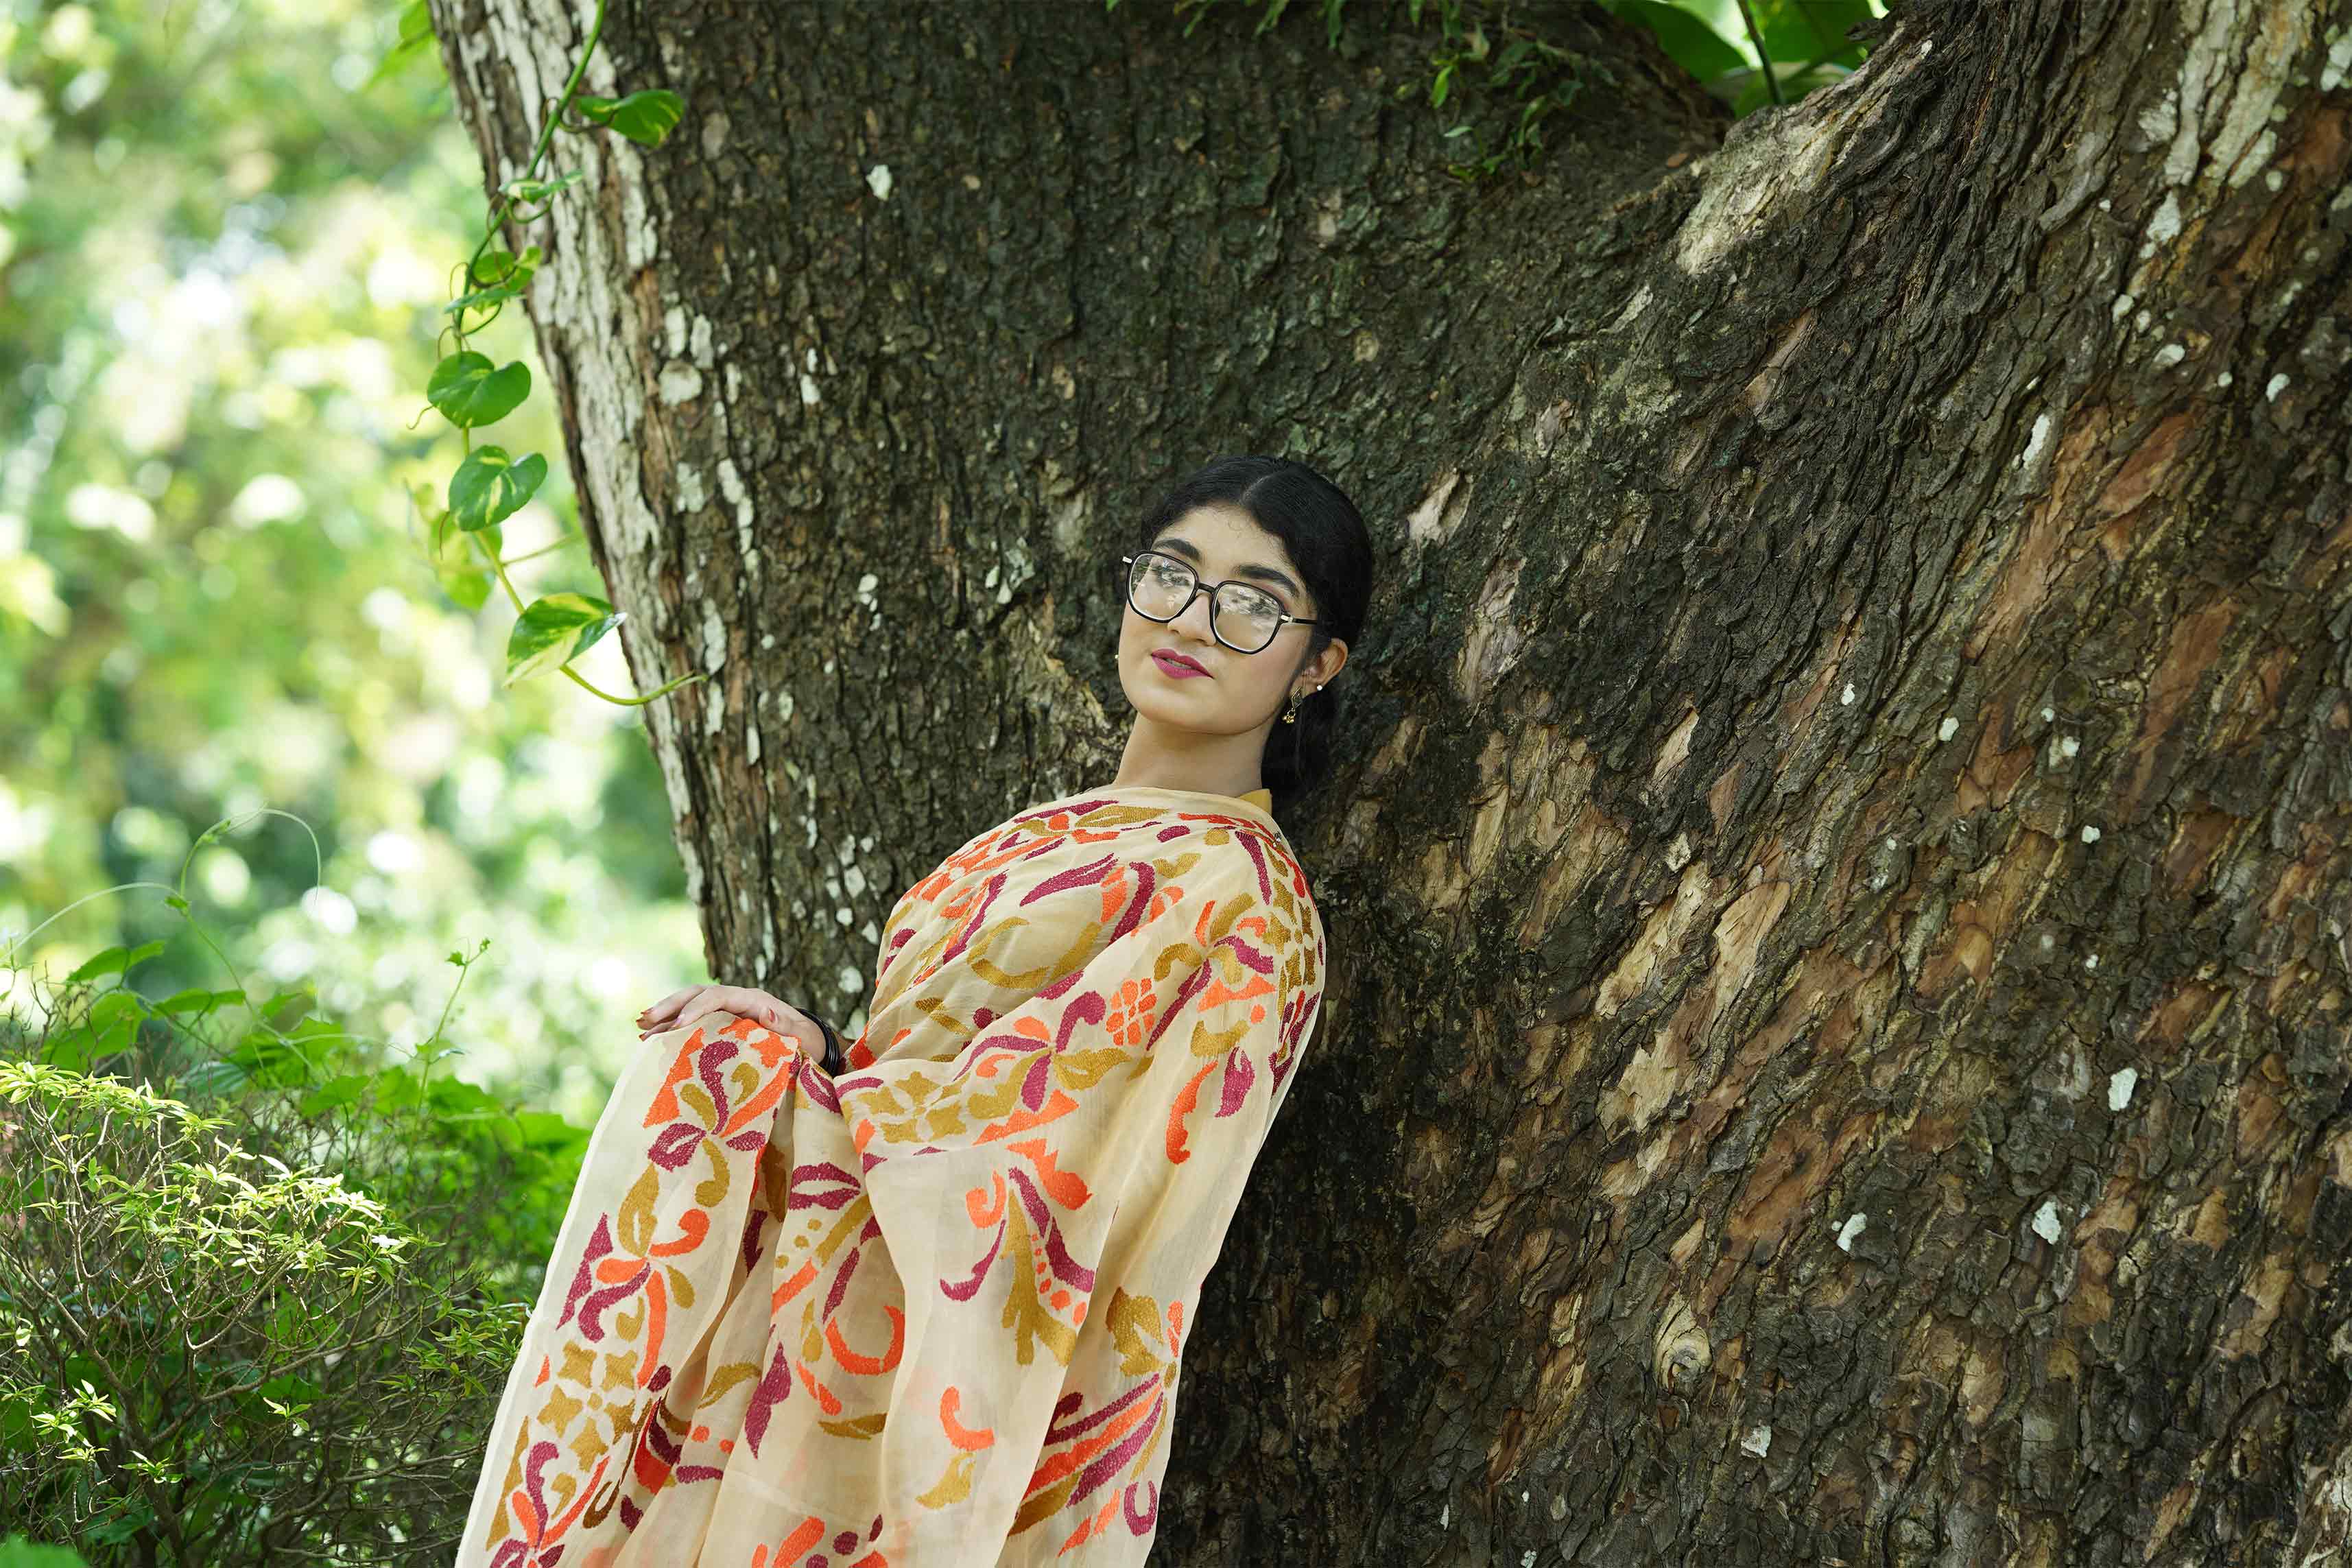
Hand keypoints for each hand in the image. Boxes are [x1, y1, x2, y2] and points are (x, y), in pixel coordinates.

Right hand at [636, 984, 817, 1051]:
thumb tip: (764, 1009)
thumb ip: (783, 1025)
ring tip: (640, 1026)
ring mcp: (728, 1008)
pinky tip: (652, 1032)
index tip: (678, 1024)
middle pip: (697, 994)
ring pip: (691, 1003)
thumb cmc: (807, 1041)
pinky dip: (673, 1022)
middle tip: (645, 1022)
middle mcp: (737, 998)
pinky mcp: (722, 1019)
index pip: (718, 997)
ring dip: (665, 1012)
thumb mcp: (801, 1036)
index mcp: (753, 999)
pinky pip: (693, 1016)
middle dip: (670, 1006)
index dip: (697, 1008)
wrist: (811, 1040)